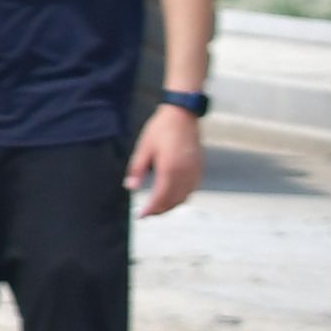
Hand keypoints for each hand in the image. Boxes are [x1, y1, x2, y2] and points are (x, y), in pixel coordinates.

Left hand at [130, 102, 205, 219]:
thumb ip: (137, 170)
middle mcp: (185, 174)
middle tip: (146, 213)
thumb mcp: (144, 148)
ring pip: (184, 198)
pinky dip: (181, 197)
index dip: (150, 209)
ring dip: (171, 205)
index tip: (140, 215)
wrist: (183, 115)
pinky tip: (172, 195)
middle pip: (173, 201)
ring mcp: (195, 172)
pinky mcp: (199, 168)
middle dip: (159, 210)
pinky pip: (191, 190)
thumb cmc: (162, 129)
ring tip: (157, 207)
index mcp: (170, 169)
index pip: (160, 198)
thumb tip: (130, 187)